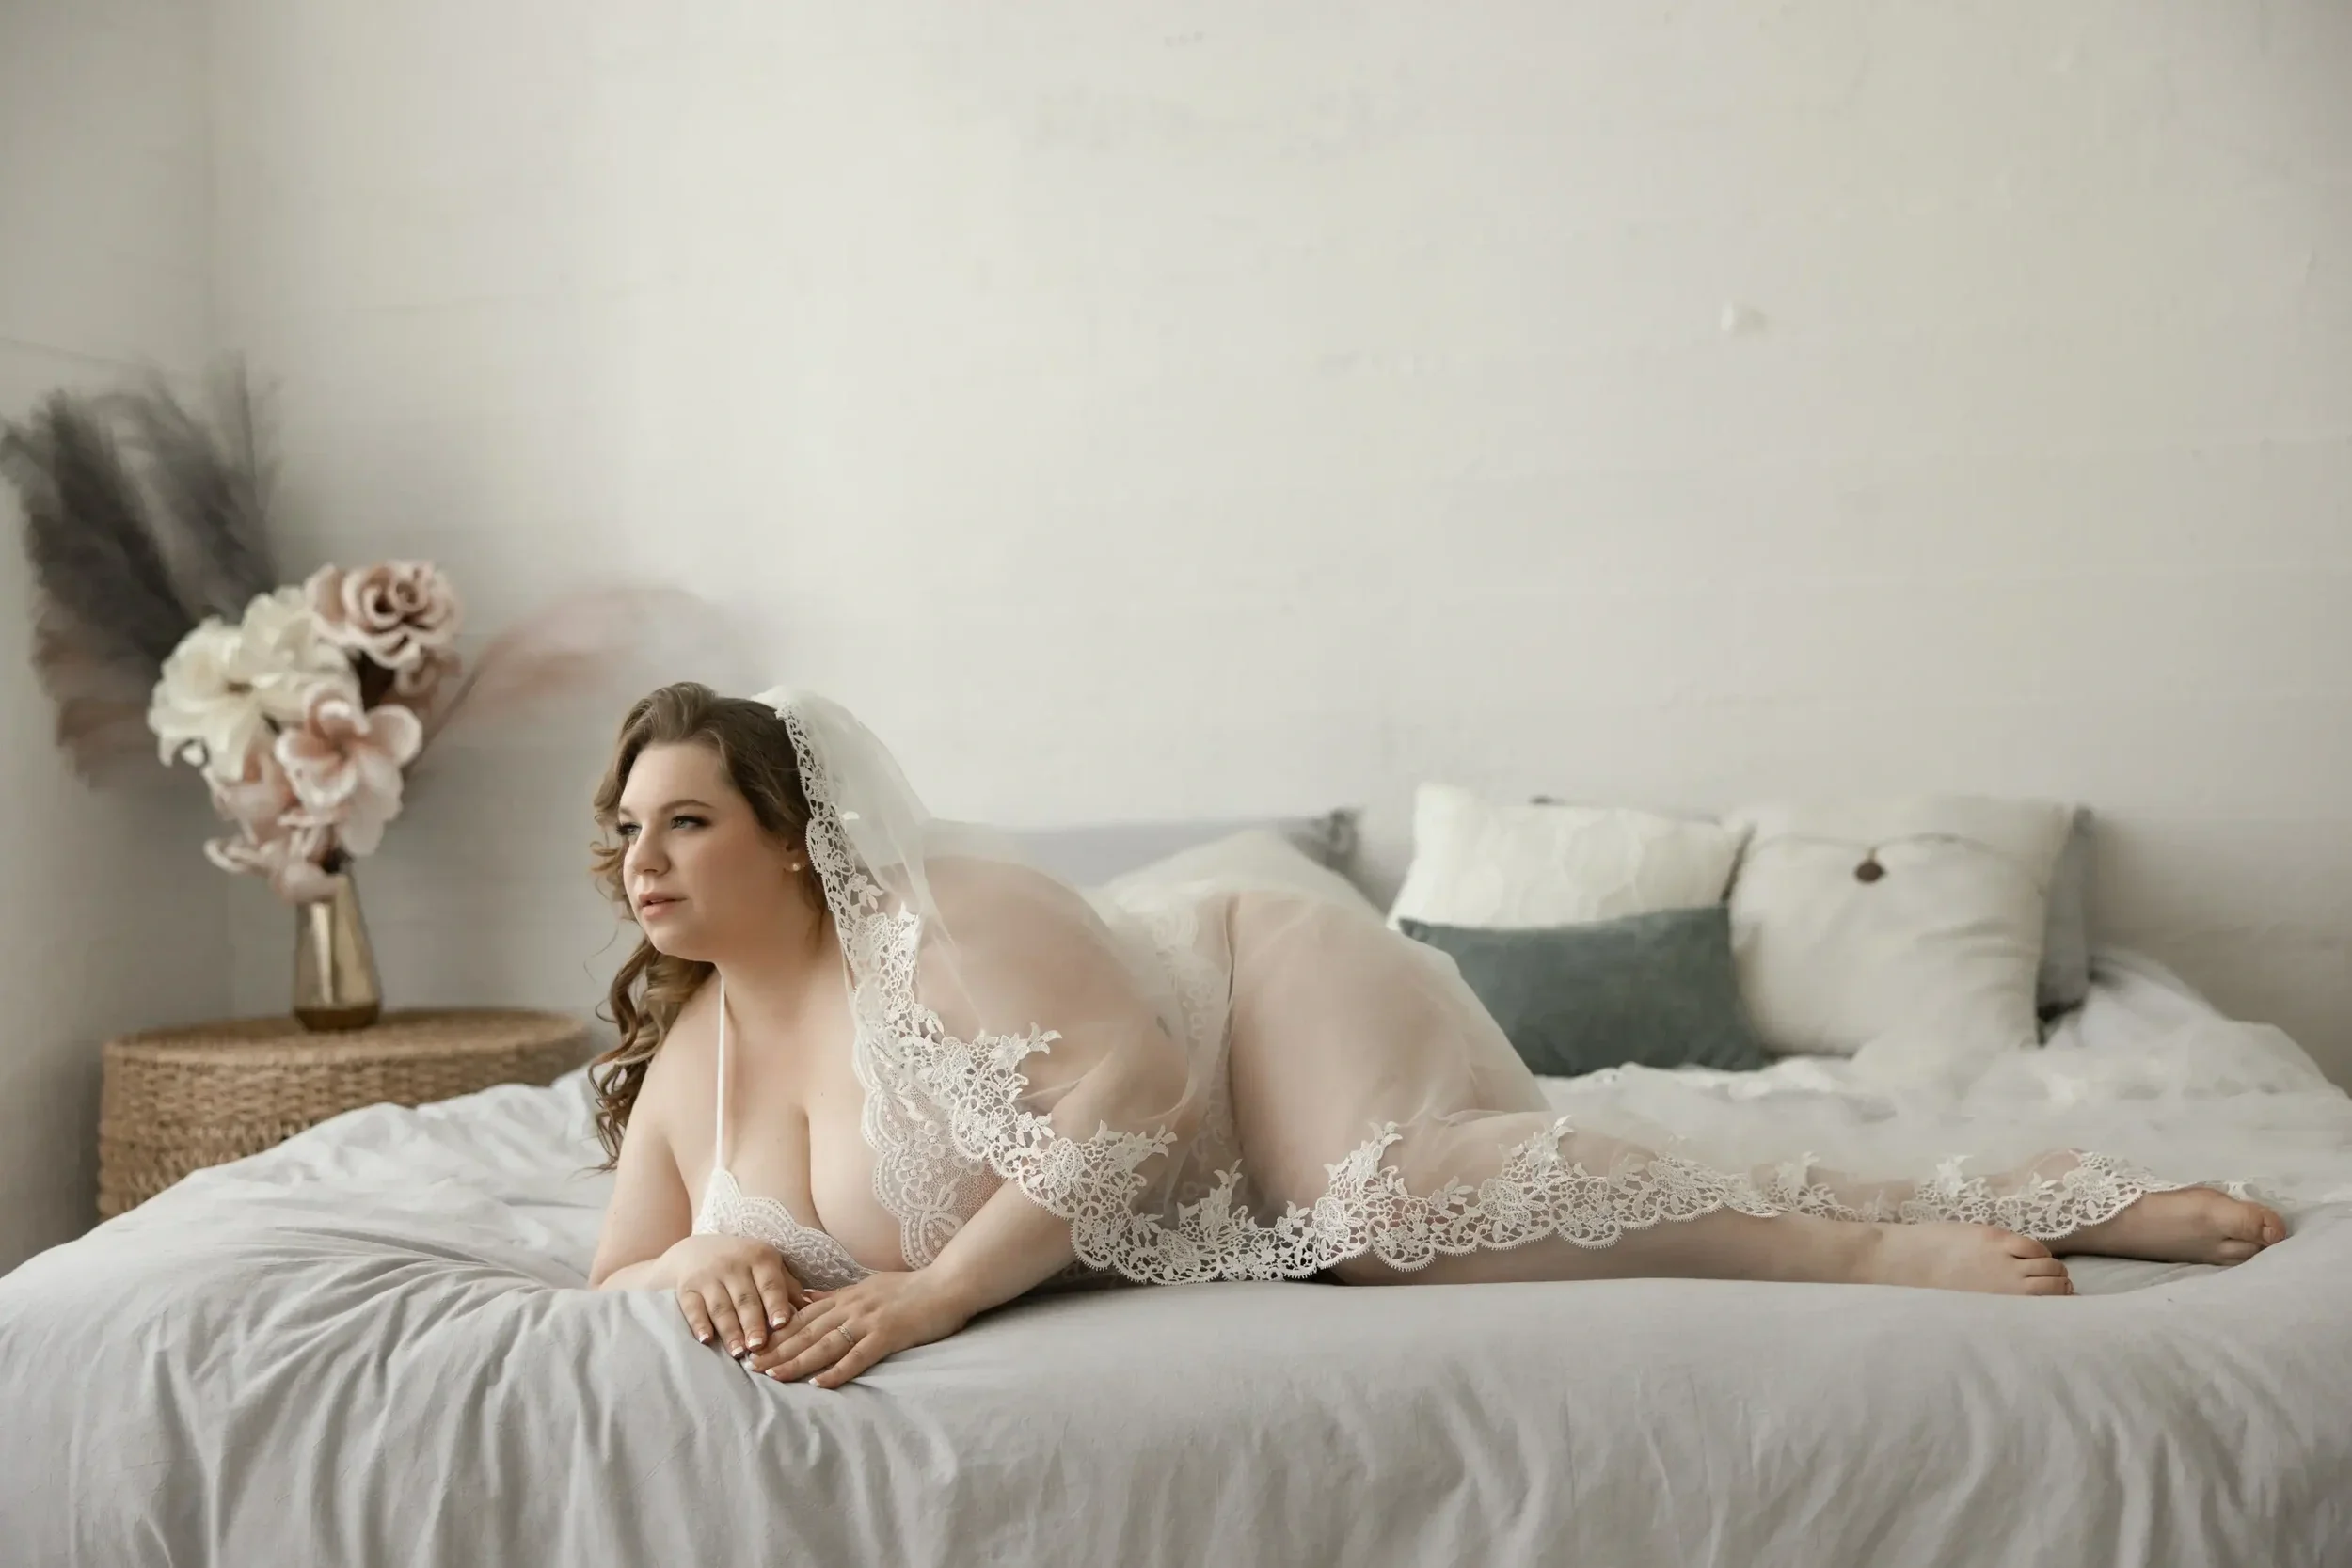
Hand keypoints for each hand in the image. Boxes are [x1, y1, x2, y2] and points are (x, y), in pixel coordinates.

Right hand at [662, 1234, 809, 1357]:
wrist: (695, 1251)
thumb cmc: (742, 1264)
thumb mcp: (767, 1266)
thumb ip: (788, 1287)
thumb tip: (814, 1308)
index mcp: (760, 1257)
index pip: (771, 1284)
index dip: (776, 1304)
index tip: (781, 1325)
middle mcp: (734, 1264)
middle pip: (746, 1299)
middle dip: (753, 1324)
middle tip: (759, 1347)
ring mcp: (708, 1276)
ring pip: (721, 1307)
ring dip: (730, 1330)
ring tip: (738, 1352)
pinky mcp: (686, 1288)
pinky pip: (692, 1308)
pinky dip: (699, 1324)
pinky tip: (706, 1340)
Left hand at [740, 1268, 975, 1389]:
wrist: (947, 1284)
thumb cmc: (910, 1288)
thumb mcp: (868, 1285)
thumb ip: (838, 1295)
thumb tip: (809, 1297)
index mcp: (846, 1297)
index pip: (802, 1315)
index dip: (775, 1331)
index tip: (752, 1345)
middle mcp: (851, 1307)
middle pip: (806, 1331)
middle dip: (776, 1349)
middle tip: (749, 1366)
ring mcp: (869, 1321)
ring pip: (825, 1343)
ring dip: (797, 1360)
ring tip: (773, 1375)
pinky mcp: (888, 1335)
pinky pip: (858, 1356)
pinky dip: (838, 1370)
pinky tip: (820, 1383)